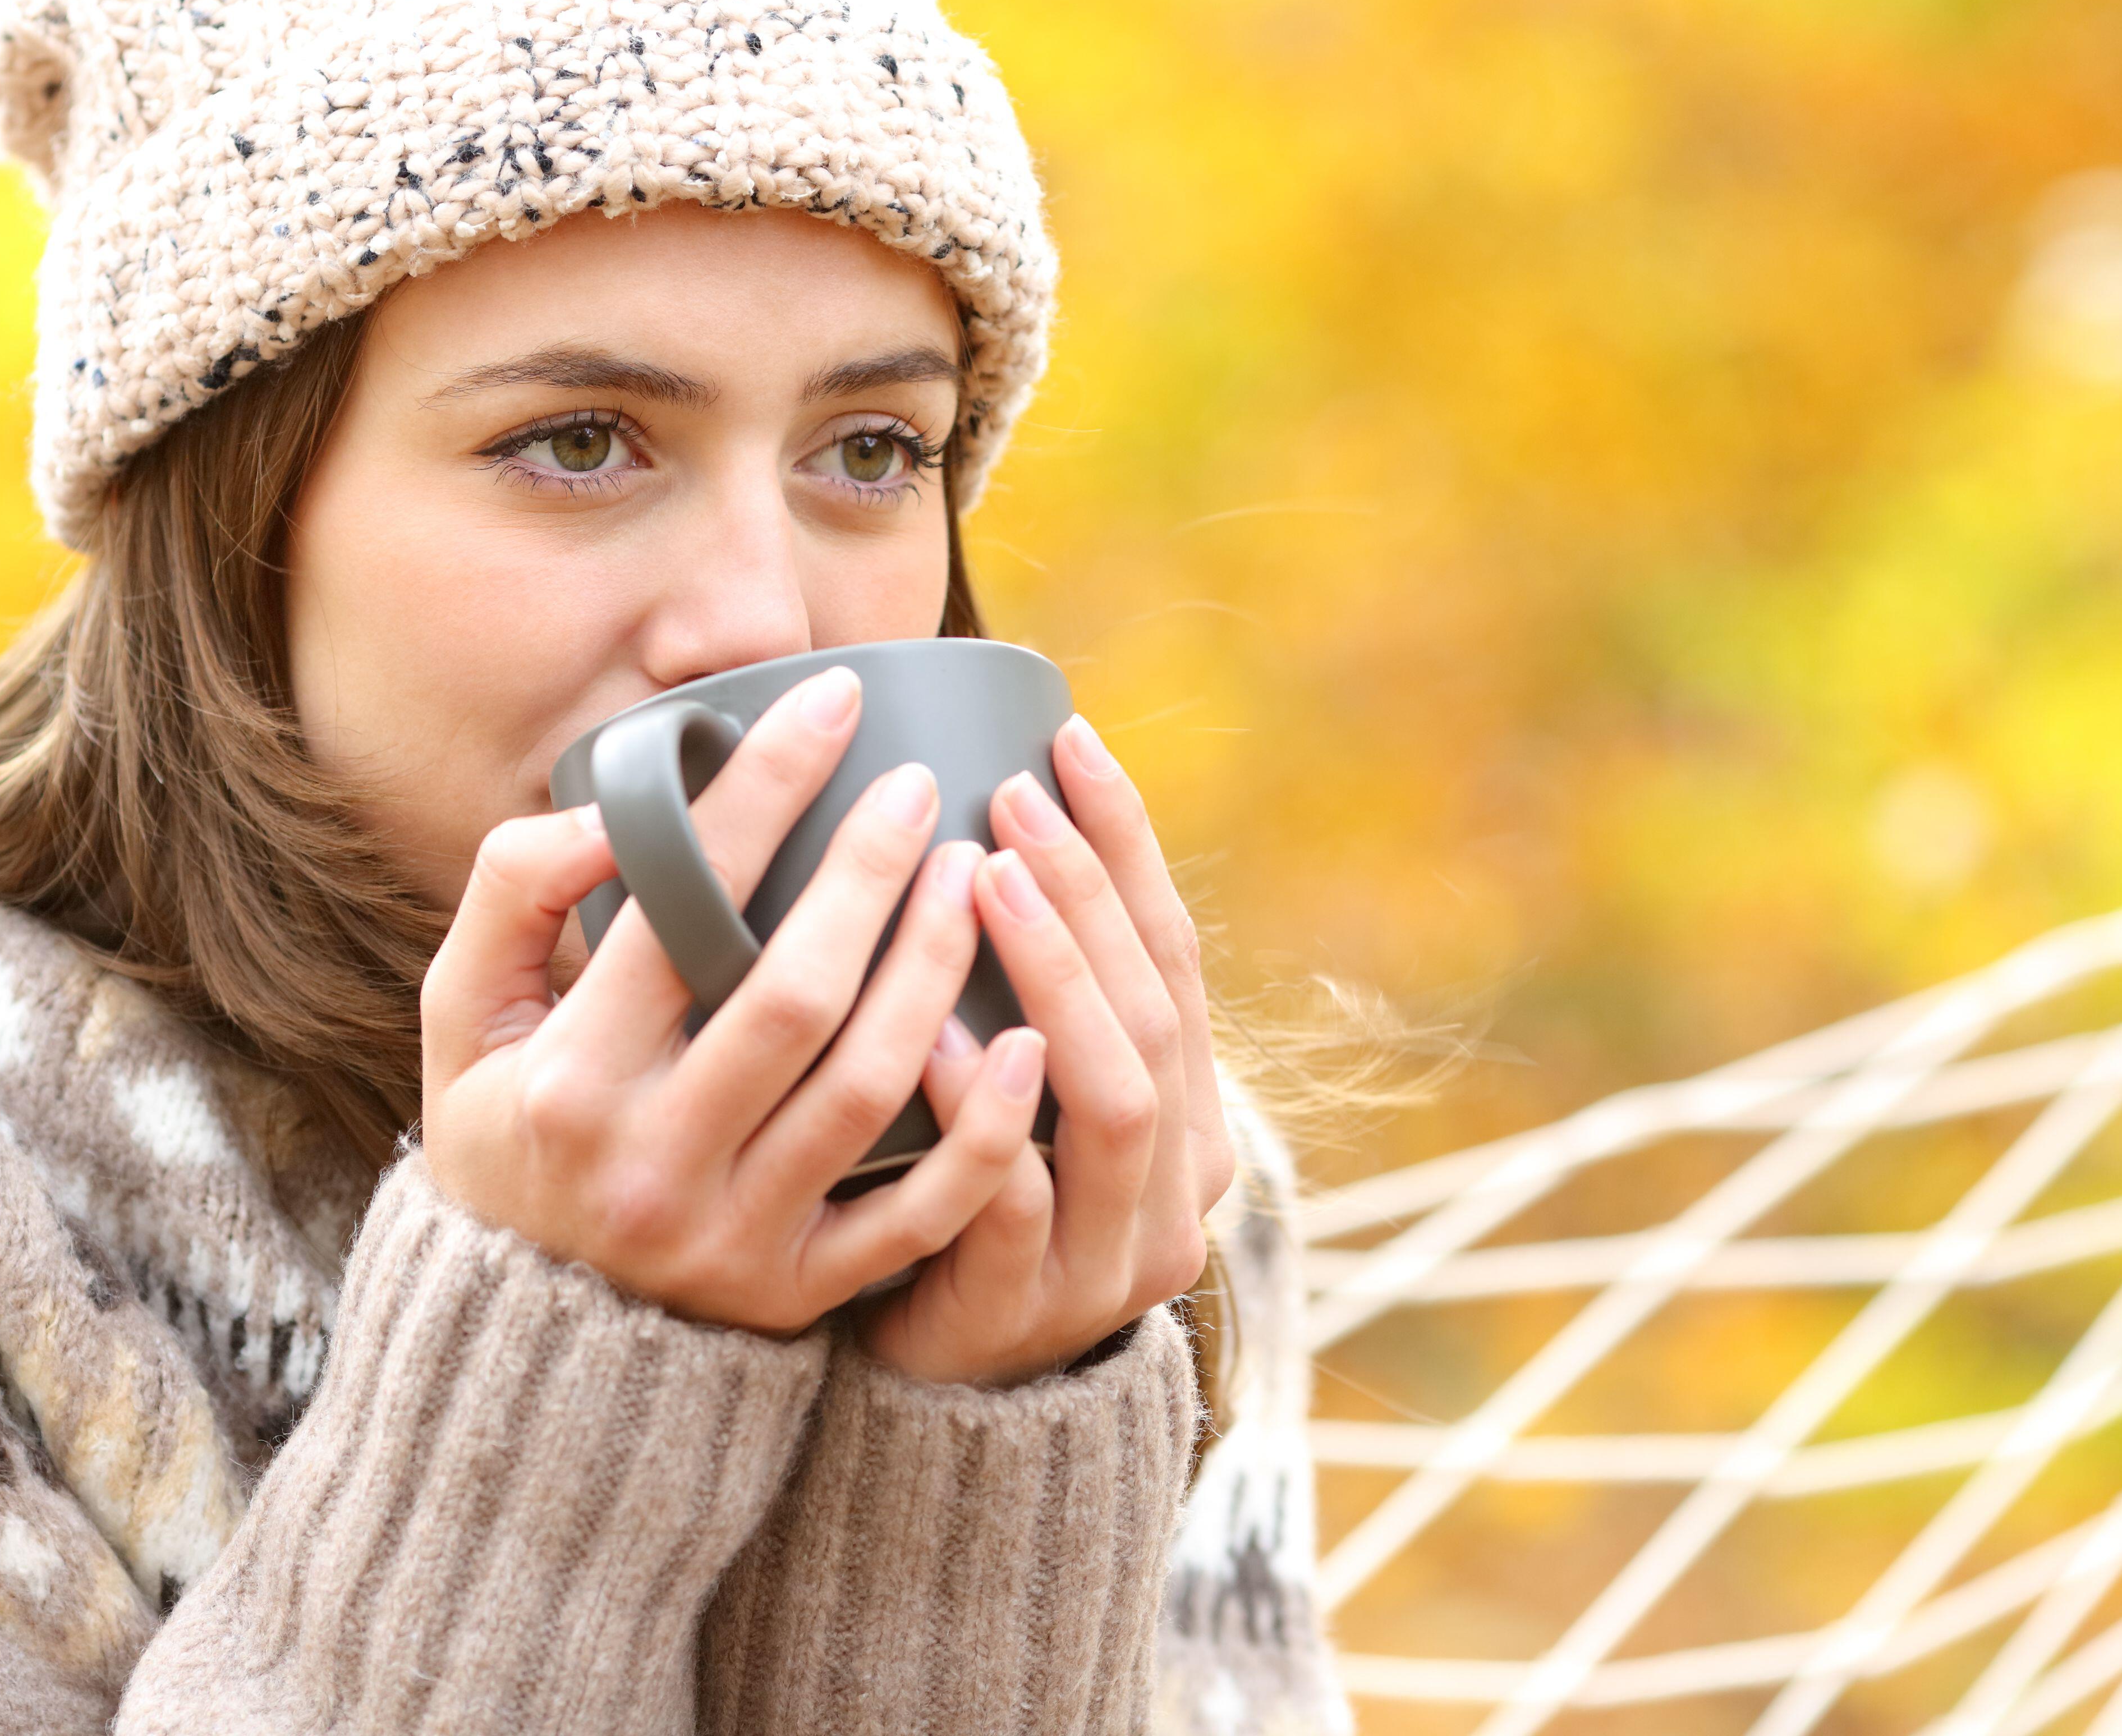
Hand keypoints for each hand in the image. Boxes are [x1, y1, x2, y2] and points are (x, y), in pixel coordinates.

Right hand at [417, 667, 1046, 1333]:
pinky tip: (1026, 1039)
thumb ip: (511, 894)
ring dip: (936, 970)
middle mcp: (652, 1162)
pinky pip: (917, 1214)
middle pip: (795, 994)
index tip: (831, 704)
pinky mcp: (799, 1295)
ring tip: (976, 877)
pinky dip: (983, 1131)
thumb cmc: (506, 1140)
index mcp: (567, 1079)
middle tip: (920, 787)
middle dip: (871, 874)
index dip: (763, 793)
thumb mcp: (461, 1017)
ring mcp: (733, 1236)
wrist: (520, 1341)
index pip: (683, 910)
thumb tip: (608, 813)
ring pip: (869, 1087)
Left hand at [858, 715, 1234, 1386]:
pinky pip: (1015, 1203)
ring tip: (984, 881)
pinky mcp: (1027, 1309)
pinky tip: (933, 1038)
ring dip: (1053, 980)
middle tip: (1012, 795)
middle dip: (1086, 894)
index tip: (1067, 737)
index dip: (1127, 844)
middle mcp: (1174, 1179)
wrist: (942, 1384)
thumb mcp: (1023, 1085)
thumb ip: (1030, 987)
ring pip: (1111, 1101)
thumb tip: (979, 808)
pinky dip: (983, 1114)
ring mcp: (1109, 1253)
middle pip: (1153, 1013)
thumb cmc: (965, 1198)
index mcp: (1188, 1109)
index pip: (1174, 953)